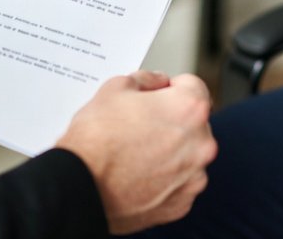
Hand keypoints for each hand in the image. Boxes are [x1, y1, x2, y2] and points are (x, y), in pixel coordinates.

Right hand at [56, 71, 215, 234]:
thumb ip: (145, 79)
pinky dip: (164, 179)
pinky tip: (138, 174)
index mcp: (190, 108)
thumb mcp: (114, 88)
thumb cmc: (96, 140)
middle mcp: (201, 143)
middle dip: (170, 121)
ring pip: (187, 155)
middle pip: (192, 122)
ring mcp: (194, 177)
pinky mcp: (183, 203)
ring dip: (169, 151)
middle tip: (140, 126)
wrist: (80, 188)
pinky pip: (178, 183)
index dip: (169, 87)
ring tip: (136, 153)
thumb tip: (156, 82)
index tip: (155, 96)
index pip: (192, 86)